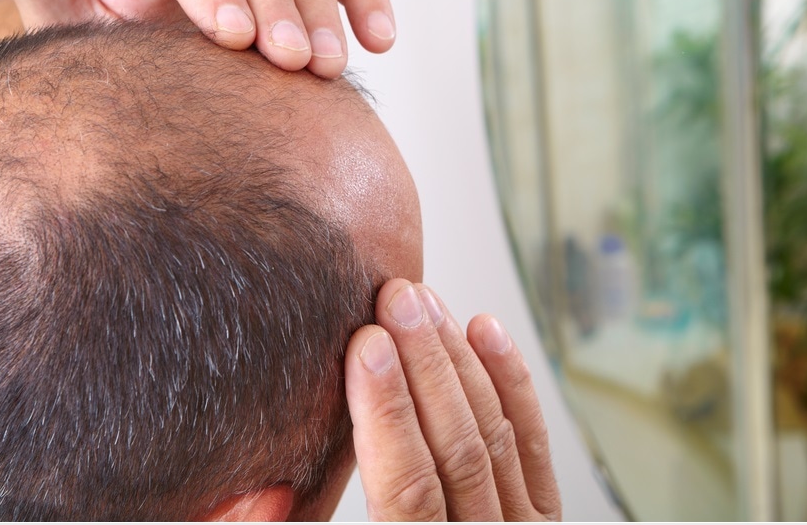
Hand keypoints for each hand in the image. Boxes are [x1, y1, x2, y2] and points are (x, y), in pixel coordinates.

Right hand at [345, 280, 561, 520]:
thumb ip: (336, 513)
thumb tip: (262, 485)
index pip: (406, 486)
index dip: (387, 411)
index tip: (367, 346)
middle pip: (457, 446)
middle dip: (424, 364)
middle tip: (396, 302)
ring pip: (492, 432)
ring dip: (455, 360)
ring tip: (424, 303)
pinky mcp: (543, 512)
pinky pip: (532, 440)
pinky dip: (511, 381)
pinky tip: (485, 331)